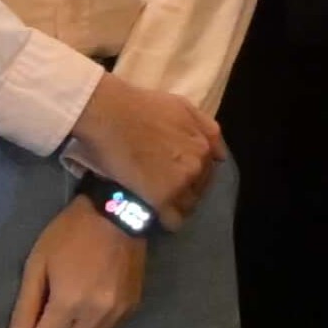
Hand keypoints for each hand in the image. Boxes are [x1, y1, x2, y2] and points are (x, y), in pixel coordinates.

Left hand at [7, 200, 149, 327]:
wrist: (118, 214)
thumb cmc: (69, 234)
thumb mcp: (38, 264)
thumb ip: (25, 307)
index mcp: (69, 302)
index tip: (35, 320)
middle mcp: (96, 315)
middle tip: (52, 320)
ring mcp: (118, 314)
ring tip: (71, 315)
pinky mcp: (132, 308)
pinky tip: (90, 307)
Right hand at [68, 74, 222, 223]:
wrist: (107, 113)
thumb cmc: (140, 106)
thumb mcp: (182, 106)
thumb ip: (205, 128)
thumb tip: (220, 155)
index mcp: (204, 146)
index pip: (207, 171)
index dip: (190, 175)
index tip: (174, 176)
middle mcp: (197, 165)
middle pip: (198, 190)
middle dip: (183, 191)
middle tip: (161, 190)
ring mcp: (180, 183)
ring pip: (186, 207)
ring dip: (174, 207)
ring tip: (155, 204)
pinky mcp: (160, 198)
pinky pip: (172, 221)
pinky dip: (164, 221)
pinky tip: (152, 216)